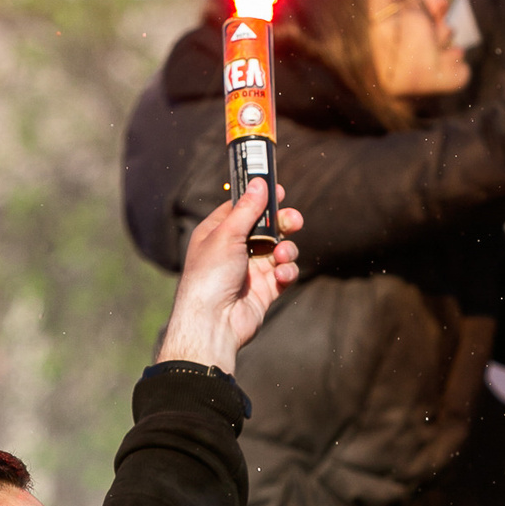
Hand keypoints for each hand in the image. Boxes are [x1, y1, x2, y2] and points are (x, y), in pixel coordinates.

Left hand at [154, 180, 301, 372]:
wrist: (212, 323)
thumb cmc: (210, 277)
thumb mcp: (227, 235)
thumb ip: (247, 209)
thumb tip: (259, 182)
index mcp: (218, 233)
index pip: (242, 208)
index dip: (261, 198)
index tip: (279, 190)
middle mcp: (234, 250)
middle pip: (267, 228)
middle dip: (283, 223)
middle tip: (294, 220)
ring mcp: (251, 270)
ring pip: (280, 250)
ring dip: (287, 250)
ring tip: (282, 256)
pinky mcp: (265, 290)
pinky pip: (284, 274)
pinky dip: (287, 272)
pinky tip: (282, 276)